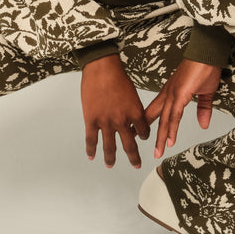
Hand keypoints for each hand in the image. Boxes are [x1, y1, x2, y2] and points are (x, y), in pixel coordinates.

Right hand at [80, 53, 150, 168]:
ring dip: (111, 158)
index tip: (140, 137)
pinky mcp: (91, 120)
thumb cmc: (117, 76)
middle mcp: (123, 121)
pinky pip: (92, 140)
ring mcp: (106, 123)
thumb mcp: (132, 93)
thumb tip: (129, 115)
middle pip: (130, 145)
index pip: (143, 132)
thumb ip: (131, 107)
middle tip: (136, 164)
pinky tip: (91, 157)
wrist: (102, 68)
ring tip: (110, 165)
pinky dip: (91, 150)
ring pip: (110, 147)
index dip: (142, 136)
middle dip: (134, 157)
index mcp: (135, 113)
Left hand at [143, 58, 222, 156]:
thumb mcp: (204, 93)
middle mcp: (168, 94)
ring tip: (158, 152)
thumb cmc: (205, 68)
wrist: (208, 53)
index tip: (136, 131)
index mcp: (170, 93)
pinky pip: (175, 115)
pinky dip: (172, 128)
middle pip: (155, 117)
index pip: (155, 110)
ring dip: (161, 137)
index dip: (145, 121)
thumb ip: (203, 109)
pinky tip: (170, 140)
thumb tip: (203, 125)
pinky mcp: (181, 94)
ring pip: (165, 120)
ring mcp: (173, 94)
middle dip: (145, 131)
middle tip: (135, 143)